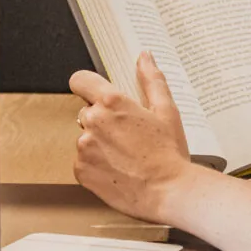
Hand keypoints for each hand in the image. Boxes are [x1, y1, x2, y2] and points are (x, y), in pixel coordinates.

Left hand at [70, 54, 197, 222]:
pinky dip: (96, 164)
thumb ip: (151, 80)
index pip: (80, 80)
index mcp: (112, 102)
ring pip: (85, 137)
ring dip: (99, 143)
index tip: (93, 92)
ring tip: (126, 156)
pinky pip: (83, 161)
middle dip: (102, 120)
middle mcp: (92, 122)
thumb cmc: (170, 153)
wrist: (168, 192)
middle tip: (127, 135)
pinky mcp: (80, 170)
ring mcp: (84, 147)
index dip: (87, 85)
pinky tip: (118, 169)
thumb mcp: (166, 111)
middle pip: (86, 111)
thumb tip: (144, 57)